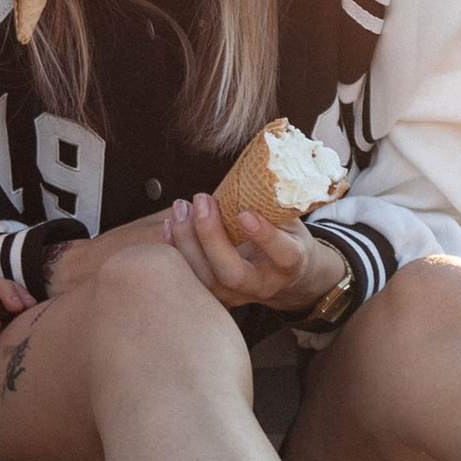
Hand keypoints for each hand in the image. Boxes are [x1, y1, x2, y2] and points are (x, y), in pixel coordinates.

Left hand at [159, 194, 346, 317]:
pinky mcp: (214, 296)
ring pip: (206, 279)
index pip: (283, 254)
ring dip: (187, 241)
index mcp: (290, 263)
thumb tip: (262, 164)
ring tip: (181, 208)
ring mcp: (236, 296)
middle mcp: (263, 285)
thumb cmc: (285, 237)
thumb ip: (276, 202)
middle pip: (233, 274)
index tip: (244, 212)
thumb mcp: (290, 219)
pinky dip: (175, 250)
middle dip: (211, 237)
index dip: (264, 235)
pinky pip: (190, 279)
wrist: (284, 274)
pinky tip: (169, 225)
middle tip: (202, 201)